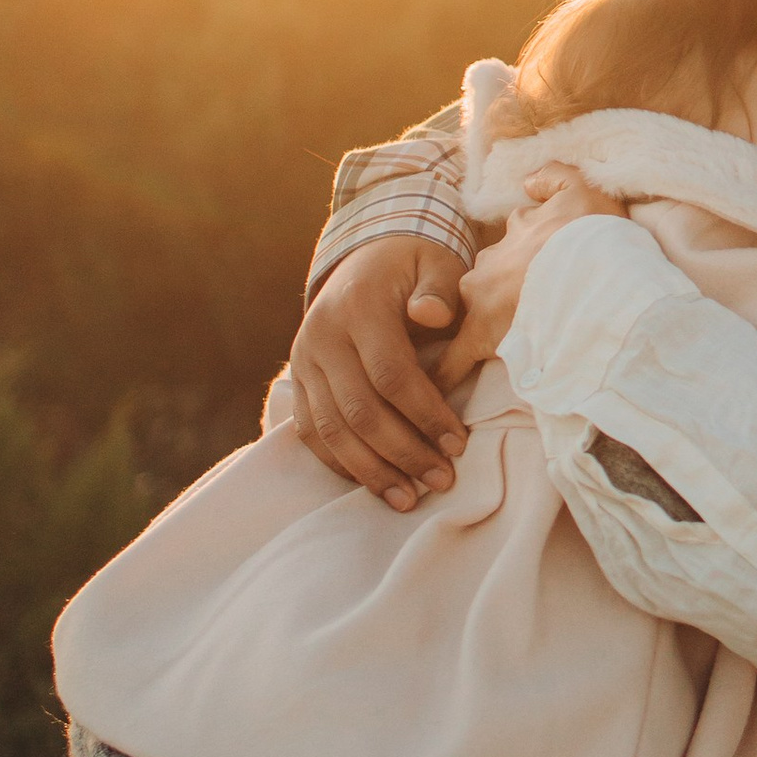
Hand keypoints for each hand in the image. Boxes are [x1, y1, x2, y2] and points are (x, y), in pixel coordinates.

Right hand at [291, 237, 471, 508]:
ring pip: (331, 429)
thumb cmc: (413, 267)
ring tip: (409, 498)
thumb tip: (433, 315)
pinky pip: (312, 432)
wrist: (364, 257)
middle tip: (442, 479)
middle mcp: (321, 336)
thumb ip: (440, 289)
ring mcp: (303, 361)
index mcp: (357, 306)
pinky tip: (375, 483)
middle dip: (403, 452)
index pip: (390, 374)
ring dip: (371, 470)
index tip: (459, 443)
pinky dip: (341, 462)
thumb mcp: (435, 263)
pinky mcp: (298, 381)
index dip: (425, 413)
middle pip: (359, 410)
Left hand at [439, 174, 614, 382]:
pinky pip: (456, 356)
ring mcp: (484, 299)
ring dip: (484, 323)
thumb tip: (529, 182)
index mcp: (518, 233)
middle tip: (525, 312)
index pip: (512, 246)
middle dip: (501, 293)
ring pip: (474, 310)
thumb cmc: (594, 233)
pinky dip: (447, 371)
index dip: (523, 260)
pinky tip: (439, 387)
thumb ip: (556, 179)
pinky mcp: (482, 335)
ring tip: (501, 344)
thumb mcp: (584, 191)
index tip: (531, 275)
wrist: (592, 268)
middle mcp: (493, 261)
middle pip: (488, 278)